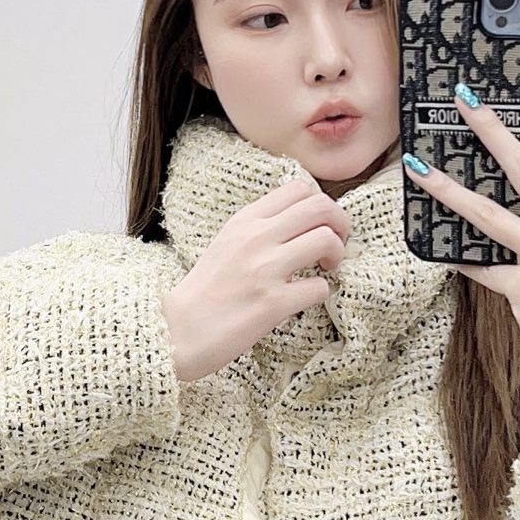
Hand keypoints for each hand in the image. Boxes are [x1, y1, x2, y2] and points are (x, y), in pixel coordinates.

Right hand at [162, 179, 350, 384]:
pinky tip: (306, 298)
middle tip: (336, 245)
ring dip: (337, 255)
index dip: (322, 204)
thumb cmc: (206, 291)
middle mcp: (256, 238)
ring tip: (326, 269)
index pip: (299, 188)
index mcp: (245, 220)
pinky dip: (322, 293)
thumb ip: (260, 227)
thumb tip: (302, 219)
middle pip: (321, 207)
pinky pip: (320, 288)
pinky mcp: (273, 303)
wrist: (178, 330)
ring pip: (327, 240)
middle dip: (340, 224)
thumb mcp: (227, 242)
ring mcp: (265, 270)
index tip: (320, 225)